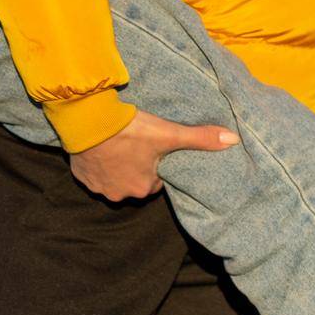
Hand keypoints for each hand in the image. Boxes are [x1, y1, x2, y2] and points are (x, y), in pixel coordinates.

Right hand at [69, 108, 239, 201]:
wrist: (88, 120)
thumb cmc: (129, 128)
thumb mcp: (167, 132)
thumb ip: (200, 138)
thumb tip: (233, 141)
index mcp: (144, 188)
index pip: (155, 179)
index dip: (155, 162)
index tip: (152, 147)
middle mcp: (121, 194)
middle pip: (134, 180)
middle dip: (136, 165)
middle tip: (135, 142)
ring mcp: (99, 188)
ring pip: (113, 178)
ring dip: (116, 165)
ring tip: (117, 143)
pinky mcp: (81, 177)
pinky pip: (92, 174)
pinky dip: (97, 163)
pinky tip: (100, 147)